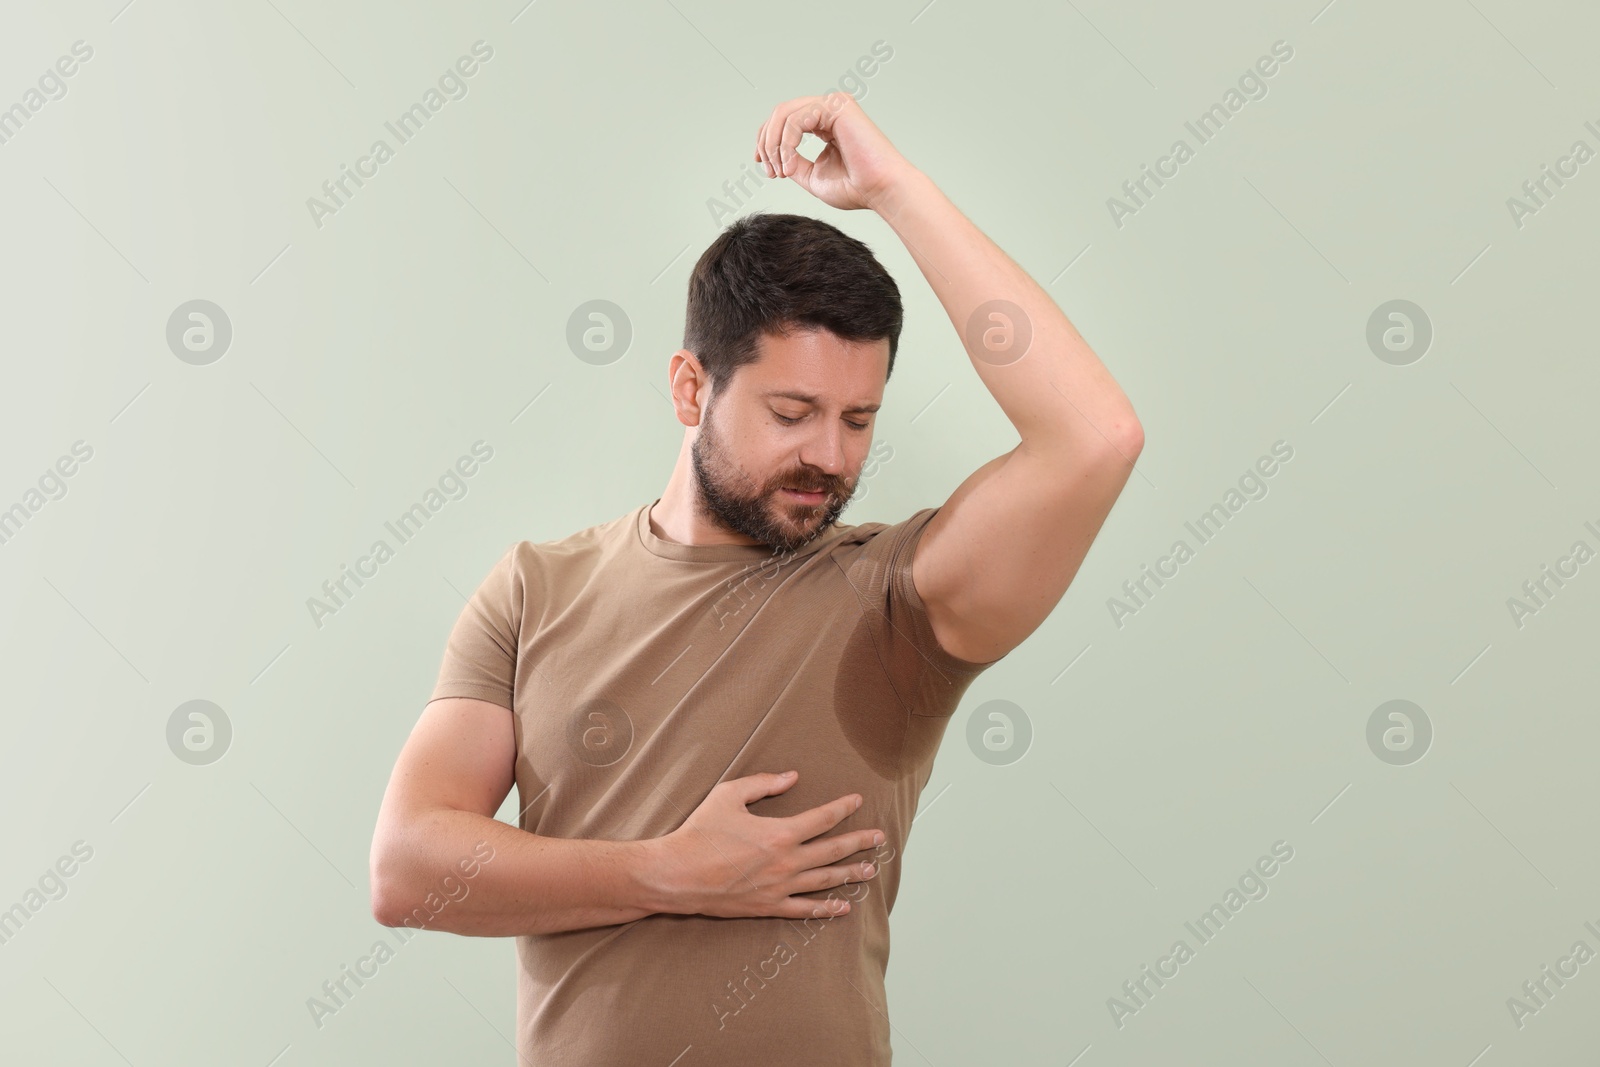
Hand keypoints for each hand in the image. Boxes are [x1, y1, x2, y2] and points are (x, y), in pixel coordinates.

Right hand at [649, 771, 883, 919]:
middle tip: (880, 838)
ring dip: (850, 874)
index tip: (857, 800)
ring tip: (871, 870)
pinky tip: (843, 906)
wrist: (676, 875)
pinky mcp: (768, 906)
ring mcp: (779, 888)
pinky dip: (826, 908)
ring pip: (825, 880)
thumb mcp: (728, 795)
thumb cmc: (700, 832)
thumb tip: (792, 777)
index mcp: (780, 833)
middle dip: (860, 842)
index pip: (822, 818)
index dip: (843, 807)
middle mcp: (786, 862)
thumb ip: (763, 784)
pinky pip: (804, 910)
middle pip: (833, 851)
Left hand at [754, 93, 913, 212]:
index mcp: (826, 122)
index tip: (763, 166)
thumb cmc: (856, 188)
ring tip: (781, 172)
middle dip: (767, 143)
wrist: (881, 191)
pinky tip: (790, 166)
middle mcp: (830, 108)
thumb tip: (773, 157)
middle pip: (780, 113)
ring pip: (784, 113)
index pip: (785, 120)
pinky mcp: (836, 106)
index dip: (767, 140)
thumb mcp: (813, 176)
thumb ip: (793, 163)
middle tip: (770, 172)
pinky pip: (795, 120)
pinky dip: (786, 145)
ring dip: (774, 145)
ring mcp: (834, 104)